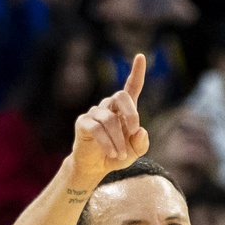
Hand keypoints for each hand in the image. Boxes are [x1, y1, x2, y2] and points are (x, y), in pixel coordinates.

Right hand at [73, 54, 148, 178]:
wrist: (95, 167)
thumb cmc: (117, 155)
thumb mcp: (134, 152)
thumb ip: (141, 143)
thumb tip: (140, 131)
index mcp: (124, 110)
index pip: (131, 87)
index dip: (136, 72)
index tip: (140, 56)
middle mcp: (109, 107)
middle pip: (120, 96)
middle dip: (131, 113)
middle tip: (134, 132)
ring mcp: (95, 113)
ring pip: (109, 120)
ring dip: (118, 140)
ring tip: (120, 155)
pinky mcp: (83, 122)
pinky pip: (97, 129)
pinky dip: (107, 144)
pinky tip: (111, 154)